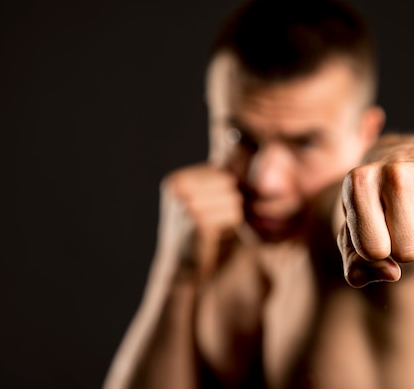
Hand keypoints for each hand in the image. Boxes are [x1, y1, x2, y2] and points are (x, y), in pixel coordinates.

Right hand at [160, 164, 242, 279]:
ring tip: (214, 229)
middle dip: (229, 203)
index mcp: (177, 180)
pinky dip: (232, 227)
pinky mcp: (200, 221)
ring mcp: (187, 204)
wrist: (186, 272)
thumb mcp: (204, 200)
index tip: (210, 212)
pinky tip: (216, 236)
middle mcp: (178, 188)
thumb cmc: (202, 234)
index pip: (221, 171)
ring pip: (234, 198)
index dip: (225, 193)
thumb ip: (217, 176)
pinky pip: (234, 214)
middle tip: (213, 222)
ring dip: (231, 216)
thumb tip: (236, 140)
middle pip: (229, 182)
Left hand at [337, 136, 413, 287]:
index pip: (372, 251)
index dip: (375, 251)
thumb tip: (392, 274)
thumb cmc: (374, 209)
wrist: (403, 162)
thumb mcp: (353, 238)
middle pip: (405, 252)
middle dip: (402, 250)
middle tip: (399, 224)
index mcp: (358, 183)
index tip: (375, 228)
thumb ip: (358, 268)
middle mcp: (393, 171)